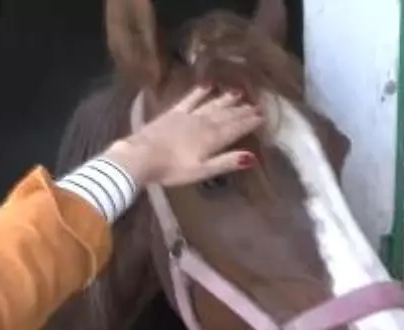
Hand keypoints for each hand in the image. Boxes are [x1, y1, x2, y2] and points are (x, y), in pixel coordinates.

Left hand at [103, 86, 263, 185]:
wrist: (141, 156)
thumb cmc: (172, 169)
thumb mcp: (201, 171)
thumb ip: (225, 162)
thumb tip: (251, 157)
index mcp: (212, 139)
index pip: (235, 128)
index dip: (249, 122)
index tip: (262, 116)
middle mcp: (203, 123)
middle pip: (226, 115)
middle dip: (242, 110)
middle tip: (256, 105)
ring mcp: (187, 116)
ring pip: (212, 105)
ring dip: (226, 100)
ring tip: (239, 93)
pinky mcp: (172, 113)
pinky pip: (190, 99)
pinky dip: (200, 92)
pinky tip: (207, 85)